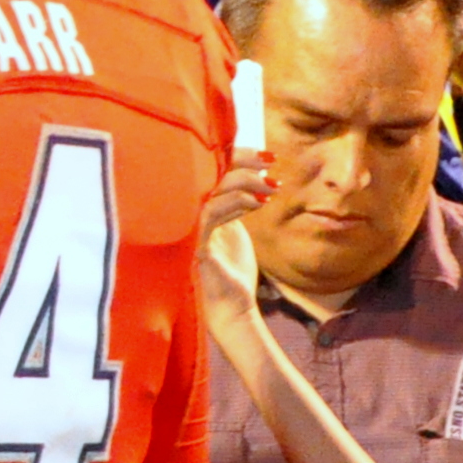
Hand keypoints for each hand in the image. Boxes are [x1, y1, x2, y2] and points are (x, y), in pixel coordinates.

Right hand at [198, 157, 272, 331]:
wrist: (232, 306)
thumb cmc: (234, 269)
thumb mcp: (236, 228)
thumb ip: (237, 203)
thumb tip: (256, 177)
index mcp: (200, 207)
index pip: (212, 171)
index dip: (238, 158)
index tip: (267, 157)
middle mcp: (191, 213)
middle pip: (209, 173)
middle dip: (242, 163)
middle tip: (269, 162)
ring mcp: (191, 227)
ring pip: (211, 189)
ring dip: (245, 182)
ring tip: (272, 185)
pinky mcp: (196, 243)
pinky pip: (211, 212)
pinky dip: (236, 202)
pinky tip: (259, 202)